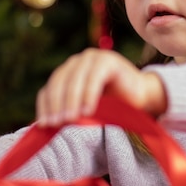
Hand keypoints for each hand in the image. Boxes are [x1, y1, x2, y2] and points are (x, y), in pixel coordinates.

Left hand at [36, 48, 166, 125]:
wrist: (142, 98)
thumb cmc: (113, 106)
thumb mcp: (85, 110)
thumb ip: (68, 113)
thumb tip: (43, 127)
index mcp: (66, 74)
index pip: (48, 90)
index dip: (44, 107)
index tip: (44, 125)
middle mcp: (76, 62)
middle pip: (58, 84)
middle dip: (56, 105)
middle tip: (57, 124)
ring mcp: (91, 58)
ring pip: (74, 80)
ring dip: (71, 101)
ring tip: (70, 119)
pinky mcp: (107, 60)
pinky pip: (94, 77)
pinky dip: (89, 94)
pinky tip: (88, 110)